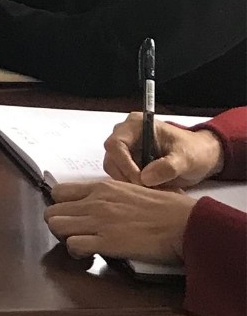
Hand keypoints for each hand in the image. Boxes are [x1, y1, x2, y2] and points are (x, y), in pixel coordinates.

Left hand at [45, 180, 196, 264]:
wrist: (186, 223)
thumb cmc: (169, 208)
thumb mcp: (134, 190)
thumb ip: (114, 195)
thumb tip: (107, 204)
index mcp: (102, 187)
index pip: (59, 192)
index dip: (62, 207)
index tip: (72, 217)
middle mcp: (95, 201)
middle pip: (52, 211)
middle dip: (59, 225)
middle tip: (74, 235)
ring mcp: (99, 220)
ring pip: (56, 225)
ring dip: (64, 238)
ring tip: (80, 245)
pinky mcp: (107, 241)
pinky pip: (73, 244)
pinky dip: (76, 252)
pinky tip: (89, 255)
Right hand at [104, 114, 225, 188]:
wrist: (203, 156)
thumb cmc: (195, 151)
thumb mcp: (186, 159)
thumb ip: (167, 167)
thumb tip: (145, 178)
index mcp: (136, 125)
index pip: (116, 144)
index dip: (124, 164)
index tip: (141, 181)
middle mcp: (126, 134)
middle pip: (111, 158)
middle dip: (127, 176)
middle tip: (148, 190)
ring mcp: (127, 148)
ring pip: (114, 169)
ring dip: (130, 182)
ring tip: (153, 189)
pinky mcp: (130, 161)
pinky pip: (122, 175)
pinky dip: (134, 185)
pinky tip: (152, 188)